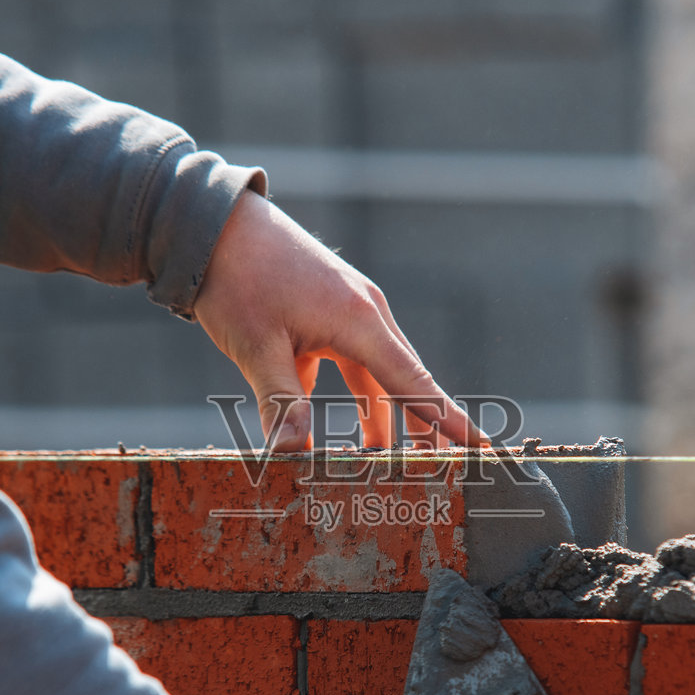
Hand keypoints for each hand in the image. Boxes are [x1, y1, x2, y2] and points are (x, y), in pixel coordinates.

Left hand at [193, 191, 482, 450]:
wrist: (214, 223)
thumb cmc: (238, 278)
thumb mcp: (256, 348)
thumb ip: (282, 404)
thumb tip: (292, 455)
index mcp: (359, 321)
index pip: (415, 383)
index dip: (448, 421)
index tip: (480, 448)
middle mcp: (367, 314)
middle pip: (406, 382)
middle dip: (423, 429)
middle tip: (440, 471)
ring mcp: (351, 309)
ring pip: (379, 375)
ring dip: (384, 417)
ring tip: (387, 462)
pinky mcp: (331, 311)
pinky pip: (356, 363)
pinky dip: (357, 396)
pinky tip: (341, 431)